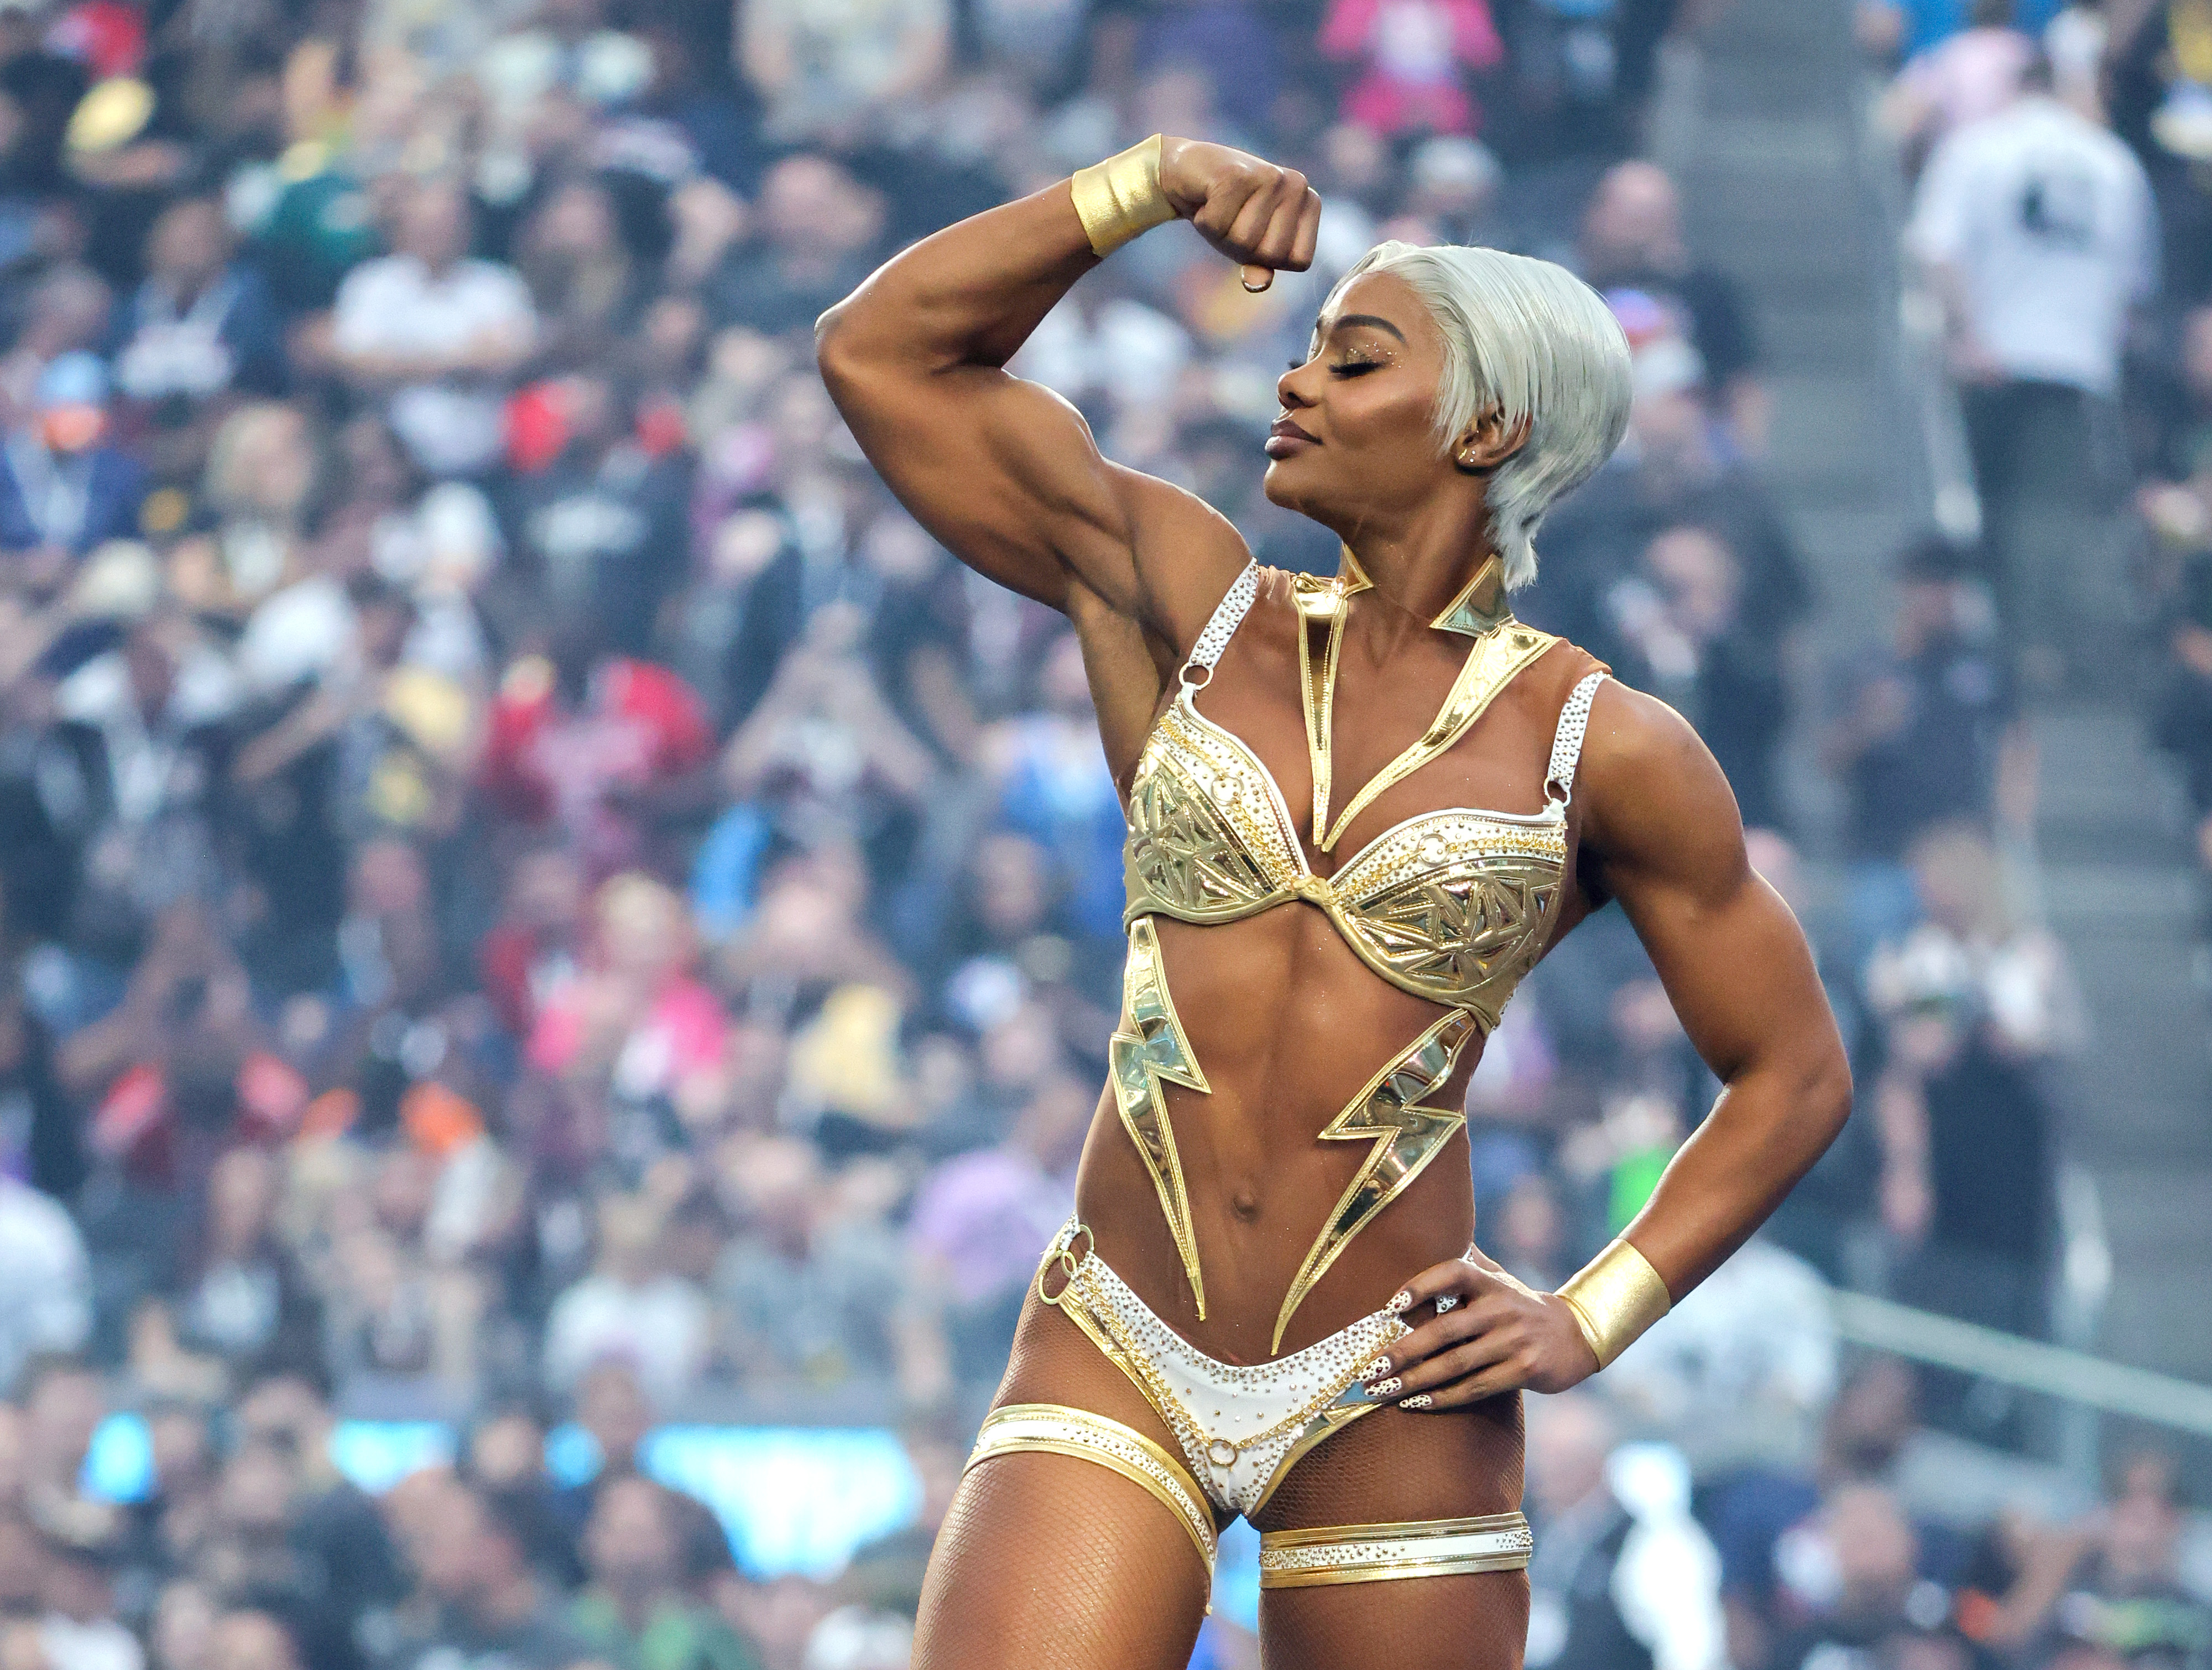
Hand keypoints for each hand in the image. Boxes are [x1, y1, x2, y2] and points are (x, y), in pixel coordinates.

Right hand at [1157, 137, 1320, 292]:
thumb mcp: (1248, 245)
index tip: (1252, 233)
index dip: (1269, 259)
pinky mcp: (1237, 174)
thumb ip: (1260, 266)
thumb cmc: (1225, 211)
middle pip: (1271, 254)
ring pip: (1244, 241)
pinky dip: (1204, 219)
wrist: (1188, 170)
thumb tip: (1259, 284)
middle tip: (1231, 219)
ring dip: (1220, 233)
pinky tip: (1207, 197)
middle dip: (1242, 248)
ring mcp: (1270, 176)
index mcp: (1310, 204)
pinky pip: (1219, 225)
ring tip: (1218, 207)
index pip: (1299, 261)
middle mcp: (1297, 186)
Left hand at [1362, 1248, 1598, 1410]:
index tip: (1390, 1305)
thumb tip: (1428, 1230)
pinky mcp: (1524, 1371)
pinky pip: (1475, 1387)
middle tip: (1369, 1368)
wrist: (1574, 1336)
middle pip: (1445, 1330)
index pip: (1454, 1273)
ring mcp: (1514, 1341)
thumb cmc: (1519, 1305)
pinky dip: (1443, 1397)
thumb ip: (1467, 1260)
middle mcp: (1501, 1309)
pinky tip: (1415, 1403)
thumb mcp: (1499, 1277)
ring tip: (1383, 1389)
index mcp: (1491, 1282)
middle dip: (1404, 1351)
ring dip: (1416, 1379)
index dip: (1422, 1285)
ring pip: (1456, 1364)